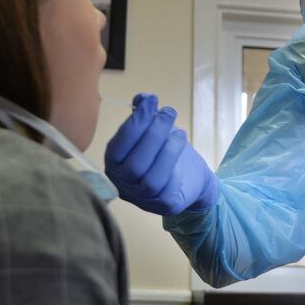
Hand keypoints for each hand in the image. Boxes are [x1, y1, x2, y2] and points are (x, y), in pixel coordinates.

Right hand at [105, 94, 218, 215]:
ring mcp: (143, 198)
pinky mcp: (164, 206)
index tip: (150, 101)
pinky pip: (168, 189)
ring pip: (151, 178)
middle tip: (168, 112)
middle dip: (153, 134)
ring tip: (179, 132)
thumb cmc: (164, 152)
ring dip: (167, 150)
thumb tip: (141, 98)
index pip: (118, 147)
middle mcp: (124, 184)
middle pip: (135, 164)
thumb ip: (144, 115)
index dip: (134, 123)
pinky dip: (175, 165)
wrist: (190, 178)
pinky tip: (181, 148)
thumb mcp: (153, 130)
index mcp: (114, 163)